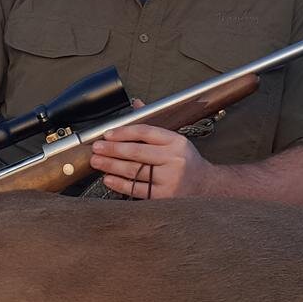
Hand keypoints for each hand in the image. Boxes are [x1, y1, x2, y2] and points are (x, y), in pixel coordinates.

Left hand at [88, 124, 214, 198]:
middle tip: (96, 148)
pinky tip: (109, 179)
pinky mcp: (164, 197)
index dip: (123, 132)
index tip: (107, 134)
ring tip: (97, 162)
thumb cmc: (186, 161)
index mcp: (176, 141)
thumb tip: (136, 104)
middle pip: (137, 152)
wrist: (206, 186)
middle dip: (112, 149)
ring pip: (135, 171)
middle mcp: (174, 159)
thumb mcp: (175, 140)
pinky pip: (137, 189)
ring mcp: (170, 179)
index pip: (145, 132)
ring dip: (112, 166)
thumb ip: (154, 125)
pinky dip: (120, 184)